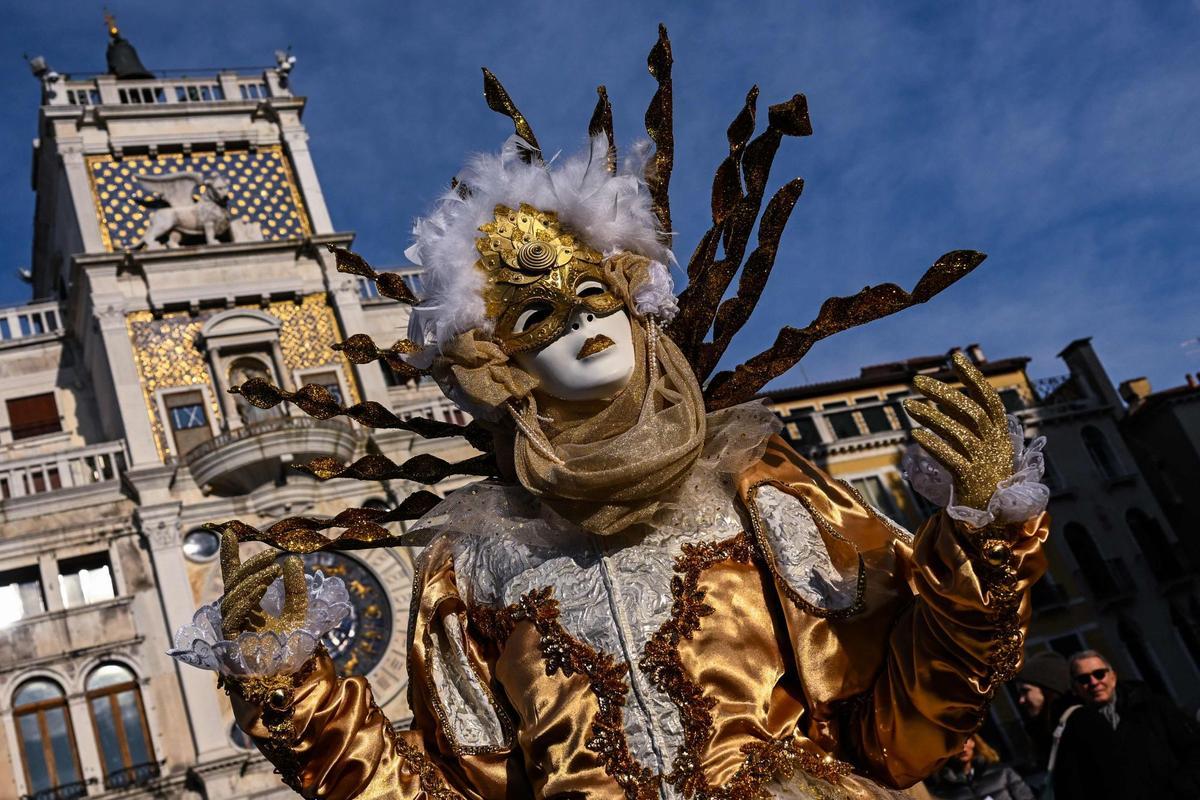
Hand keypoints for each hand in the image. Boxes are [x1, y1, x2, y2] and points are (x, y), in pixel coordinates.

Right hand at [219, 530, 307, 639]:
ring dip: (252, 579)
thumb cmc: (291, 649)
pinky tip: (261, 587)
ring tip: (273, 568)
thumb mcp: (299, 611)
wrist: (289, 679)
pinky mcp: (228, 642)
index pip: (236, 578)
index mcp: (248, 607)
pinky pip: (232, 614)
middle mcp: (236, 615)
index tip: (229, 532)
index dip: (230, 556)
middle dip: (250, 565)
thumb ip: (295, 588)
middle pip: (234, 584)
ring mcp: (230, 628)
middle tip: (270, 554)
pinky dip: (246, 598)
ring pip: (232, 596)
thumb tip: (292, 559)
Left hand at [903, 351, 1012, 511]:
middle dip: (943, 393)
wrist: (993, 514)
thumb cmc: (983, 474)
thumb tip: (941, 397)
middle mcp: (995, 444)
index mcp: (999, 432)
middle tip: (916, 381)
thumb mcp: (980, 444)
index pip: (989, 398)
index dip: (973, 377)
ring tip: (908, 405)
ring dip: (932, 417)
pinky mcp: (970, 481)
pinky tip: (915, 433)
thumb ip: (964, 422)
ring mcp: (984, 462)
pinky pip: (951, 459)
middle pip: (971, 411)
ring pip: (959, 433)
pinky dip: (933, 444)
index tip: (955, 356)